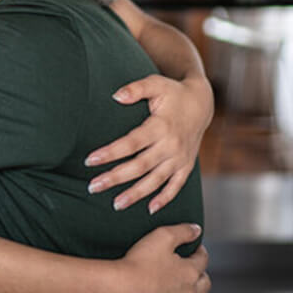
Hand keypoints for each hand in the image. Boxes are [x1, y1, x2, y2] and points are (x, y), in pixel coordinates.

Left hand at [85, 74, 211, 212]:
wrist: (202, 103)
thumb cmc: (173, 92)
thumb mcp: (156, 83)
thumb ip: (136, 89)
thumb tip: (116, 96)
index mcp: (161, 126)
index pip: (131, 143)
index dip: (110, 153)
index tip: (90, 160)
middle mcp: (171, 146)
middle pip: (140, 166)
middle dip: (115, 178)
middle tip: (93, 186)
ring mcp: (180, 158)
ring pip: (155, 180)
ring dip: (136, 194)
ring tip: (116, 204)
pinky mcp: (186, 166)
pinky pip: (176, 186)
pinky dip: (164, 198)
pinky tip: (150, 209)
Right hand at [94, 224, 208, 292]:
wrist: (121, 292)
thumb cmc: (138, 265)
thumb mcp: (162, 237)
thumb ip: (182, 231)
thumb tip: (196, 230)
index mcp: (190, 271)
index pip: (202, 259)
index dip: (200, 251)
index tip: (196, 248)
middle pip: (204, 283)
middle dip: (200, 274)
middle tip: (193, 268)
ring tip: (186, 288)